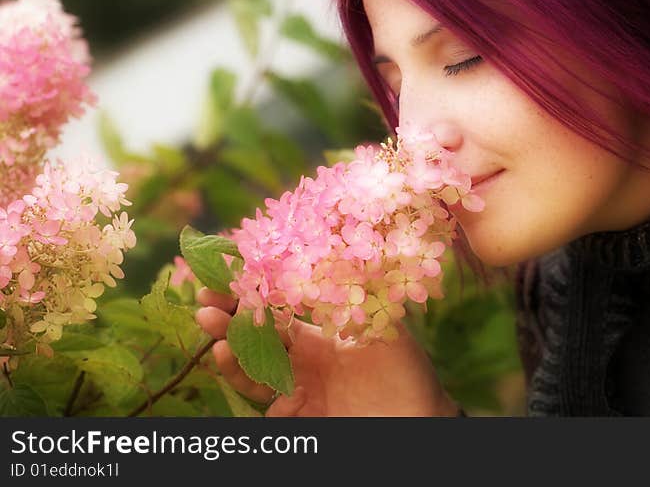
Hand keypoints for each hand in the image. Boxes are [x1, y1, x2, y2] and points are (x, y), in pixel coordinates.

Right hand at [195, 288, 458, 416]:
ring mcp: (298, 389)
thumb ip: (357, 297)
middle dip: (229, 318)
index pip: (279, 310)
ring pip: (253, 369)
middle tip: (205, 301)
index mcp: (323, 334)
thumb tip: (333, 254)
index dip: (254, 293)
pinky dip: (246, 381)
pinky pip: (264, 400)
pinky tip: (231, 356)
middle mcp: (305, 361)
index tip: (228, 273)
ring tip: (214, 331)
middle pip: (257, 337)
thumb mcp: (384, 328)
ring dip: (230, 350)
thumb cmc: (407, 373)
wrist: (419, 422)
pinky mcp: (297, 416)